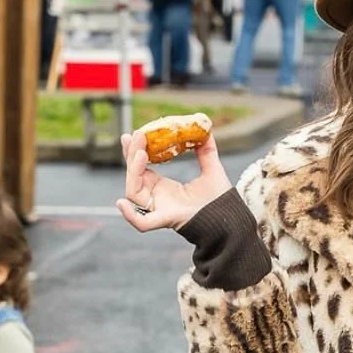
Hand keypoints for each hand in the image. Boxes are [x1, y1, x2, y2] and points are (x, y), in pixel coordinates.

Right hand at [116, 128, 231, 232]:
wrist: (231, 219)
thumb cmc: (219, 200)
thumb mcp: (211, 169)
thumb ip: (207, 150)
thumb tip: (206, 129)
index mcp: (164, 188)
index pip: (142, 168)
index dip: (136, 152)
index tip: (136, 133)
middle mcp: (157, 199)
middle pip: (134, 178)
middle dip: (131, 156)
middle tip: (136, 135)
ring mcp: (160, 210)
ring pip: (134, 194)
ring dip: (133, 173)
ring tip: (141, 153)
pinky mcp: (166, 220)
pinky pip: (142, 222)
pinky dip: (130, 216)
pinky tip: (121, 203)